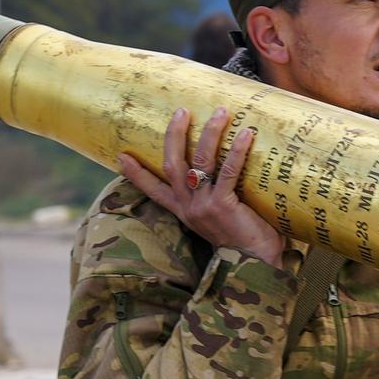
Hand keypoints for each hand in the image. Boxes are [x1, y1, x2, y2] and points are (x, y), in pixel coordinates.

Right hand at [119, 107, 283, 268]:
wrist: (257, 267)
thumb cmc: (247, 241)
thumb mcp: (222, 219)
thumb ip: (218, 197)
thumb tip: (231, 167)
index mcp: (185, 212)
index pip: (154, 191)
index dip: (137, 174)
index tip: (121, 156)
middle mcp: (189, 208)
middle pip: (172, 165)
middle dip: (174, 135)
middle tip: (182, 111)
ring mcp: (203, 207)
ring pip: (199, 162)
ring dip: (210, 133)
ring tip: (222, 113)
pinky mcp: (222, 206)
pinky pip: (227, 171)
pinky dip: (236, 150)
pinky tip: (246, 134)